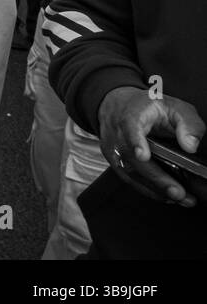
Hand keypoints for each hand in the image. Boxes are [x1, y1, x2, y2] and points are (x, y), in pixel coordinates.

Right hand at [98, 86, 206, 206]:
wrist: (116, 106)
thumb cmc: (145, 106)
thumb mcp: (174, 106)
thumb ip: (188, 123)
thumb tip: (190, 145)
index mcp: (131, 115)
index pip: (129, 127)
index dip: (135, 142)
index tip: (143, 155)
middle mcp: (117, 133)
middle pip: (131, 157)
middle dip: (155, 177)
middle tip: (177, 191)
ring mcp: (112, 148)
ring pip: (129, 172)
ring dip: (154, 188)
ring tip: (178, 197)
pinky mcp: (114, 161)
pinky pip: (128, 178)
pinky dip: (147, 189)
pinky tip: (165, 195)